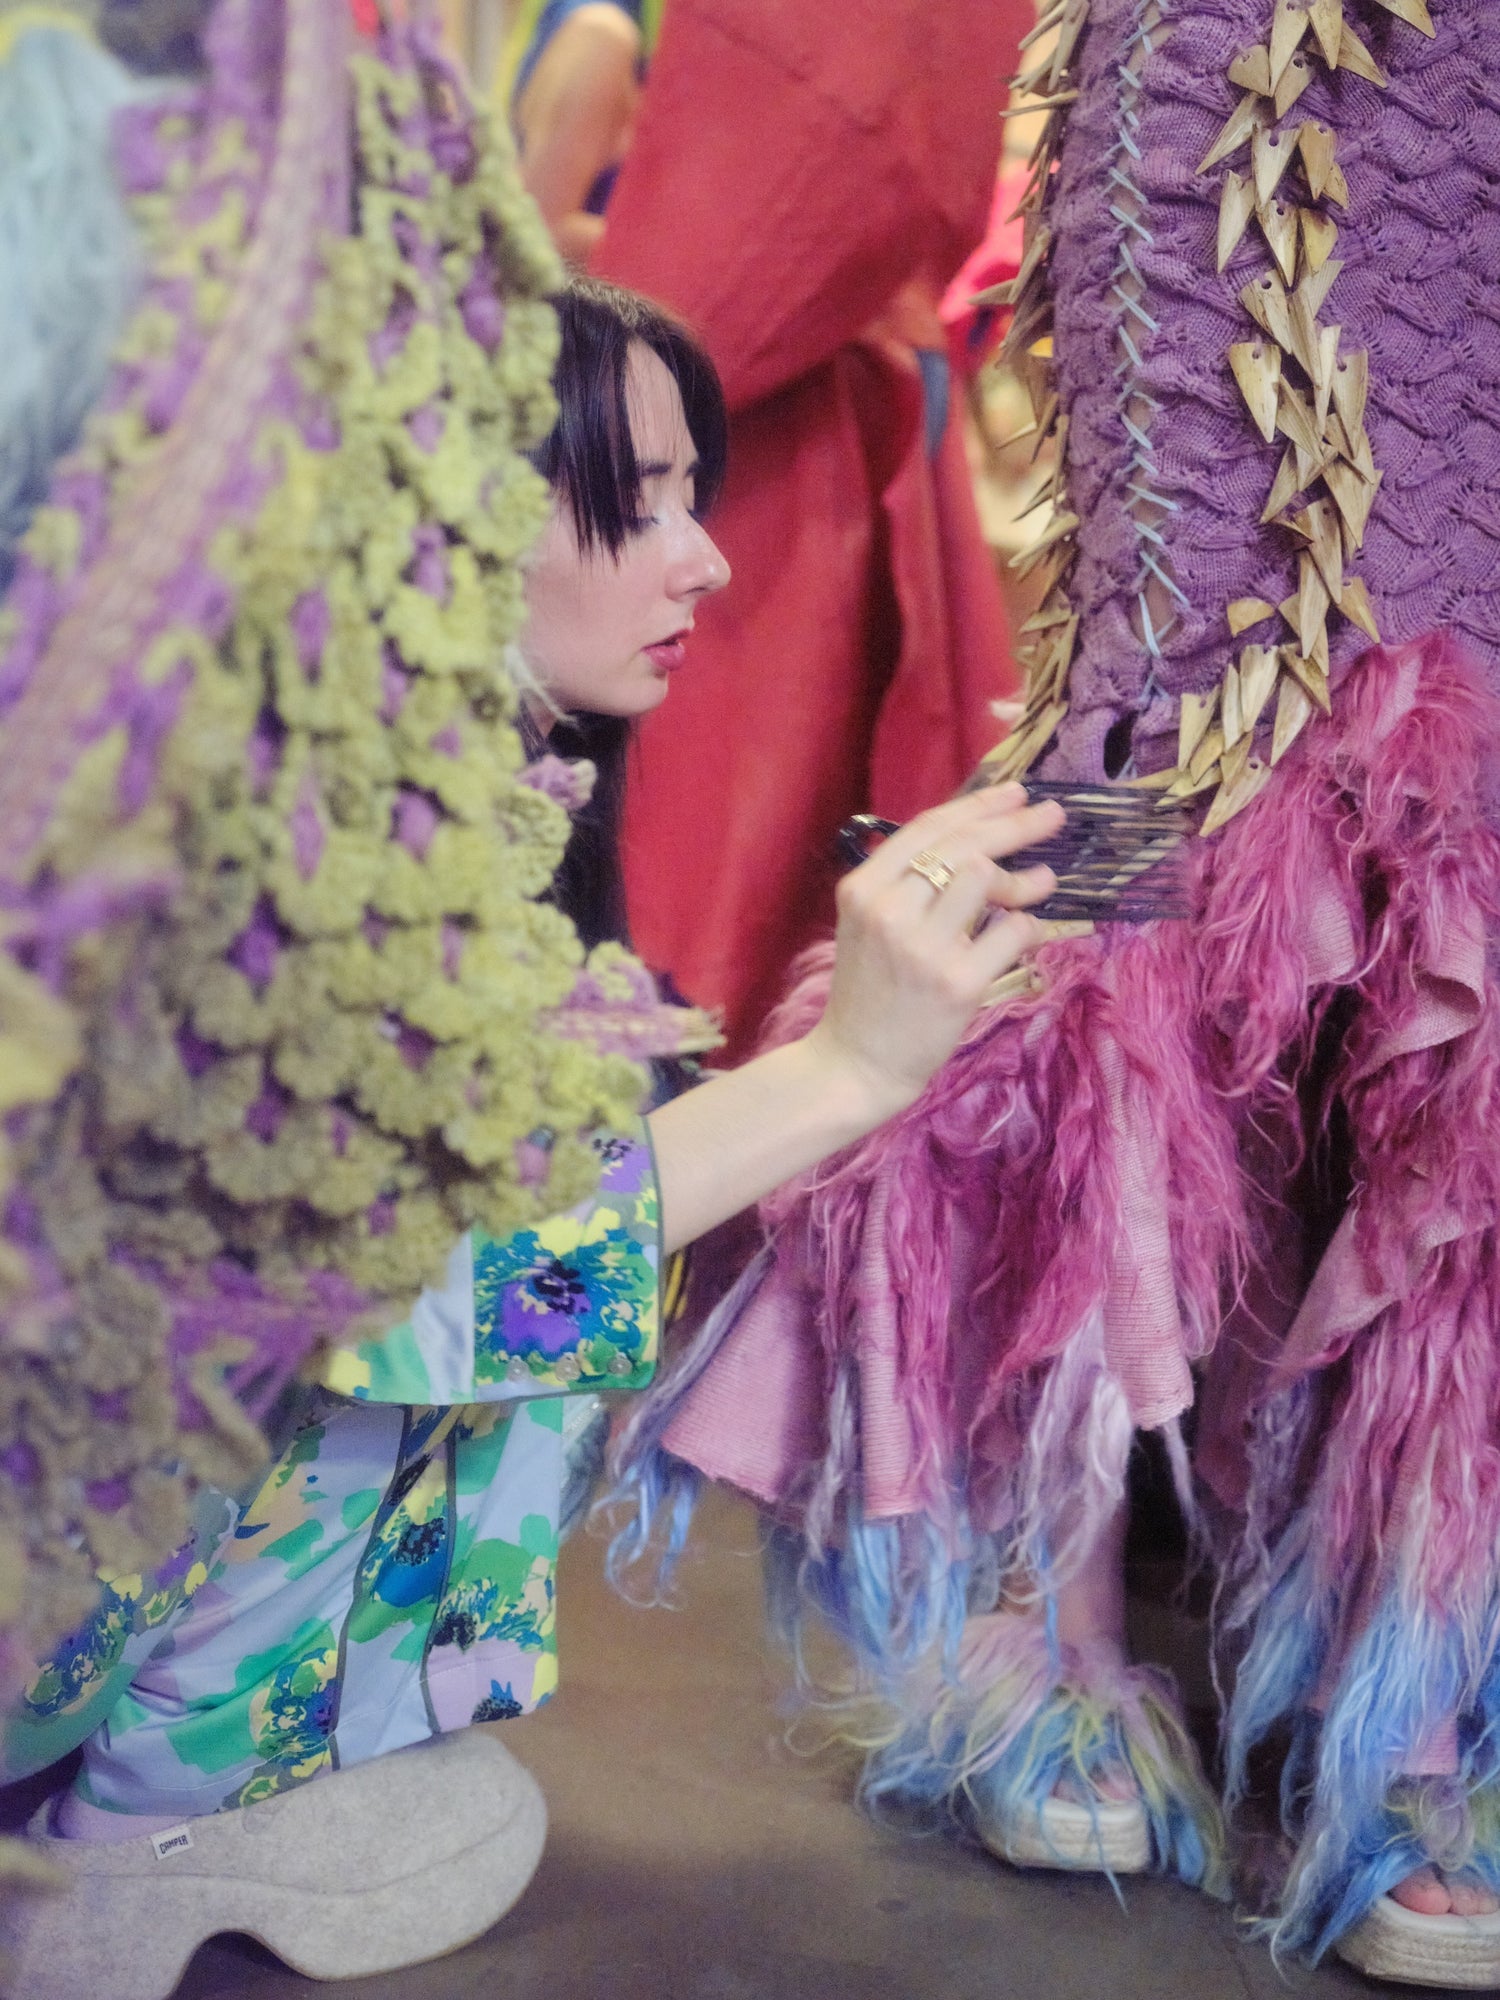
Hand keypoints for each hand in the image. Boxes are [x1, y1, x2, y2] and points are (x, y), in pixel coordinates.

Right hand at [805, 783, 1062, 1120]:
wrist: (856, 1062)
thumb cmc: (870, 991)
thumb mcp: (869, 924)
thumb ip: (909, 882)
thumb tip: (982, 841)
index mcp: (863, 888)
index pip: (928, 828)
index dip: (978, 805)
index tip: (1016, 792)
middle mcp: (889, 910)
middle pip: (964, 846)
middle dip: (1017, 824)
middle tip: (1053, 816)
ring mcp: (923, 948)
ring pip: (986, 877)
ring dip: (1024, 879)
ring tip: (1043, 883)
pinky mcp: (957, 984)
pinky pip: (1012, 932)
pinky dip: (1030, 927)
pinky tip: (1029, 933)